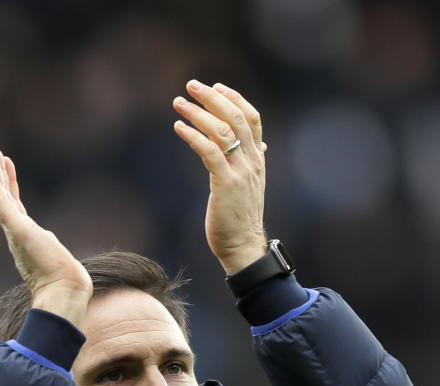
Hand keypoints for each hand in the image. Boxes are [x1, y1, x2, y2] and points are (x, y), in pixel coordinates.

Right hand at [0, 147, 91, 327]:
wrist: (63, 292)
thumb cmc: (64, 282)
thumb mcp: (59, 260)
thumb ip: (54, 253)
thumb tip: (55, 248)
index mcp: (26, 237)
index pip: (15, 205)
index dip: (9, 185)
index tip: (6, 165)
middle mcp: (17, 233)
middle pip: (5, 197)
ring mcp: (15, 232)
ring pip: (0, 197)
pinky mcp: (17, 231)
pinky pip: (1, 205)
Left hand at [173, 80, 268, 273]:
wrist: (243, 245)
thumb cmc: (241, 216)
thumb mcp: (250, 183)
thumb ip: (253, 160)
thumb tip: (261, 144)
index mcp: (258, 158)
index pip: (252, 118)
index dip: (234, 98)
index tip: (216, 86)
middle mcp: (252, 161)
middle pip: (236, 117)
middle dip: (213, 97)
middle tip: (191, 85)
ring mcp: (240, 172)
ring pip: (222, 131)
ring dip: (198, 113)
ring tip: (178, 103)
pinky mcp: (226, 184)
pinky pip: (209, 152)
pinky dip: (193, 136)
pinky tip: (179, 128)